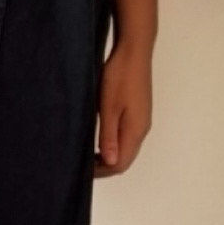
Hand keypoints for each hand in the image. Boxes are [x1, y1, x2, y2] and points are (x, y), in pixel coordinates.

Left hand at [94, 36, 151, 175]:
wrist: (133, 53)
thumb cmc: (119, 77)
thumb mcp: (109, 107)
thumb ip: (109, 135)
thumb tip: (110, 162)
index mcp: (135, 130)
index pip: (120, 164)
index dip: (101, 171)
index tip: (81, 169)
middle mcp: (142, 129)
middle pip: (125, 159)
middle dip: (104, 166)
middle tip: (82, 164)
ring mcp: (141, 121)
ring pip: (126, 148)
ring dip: (108, 155)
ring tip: (87, 153)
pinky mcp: (138, 113)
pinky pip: (127, 137)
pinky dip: (112, 143)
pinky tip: (98, 138)